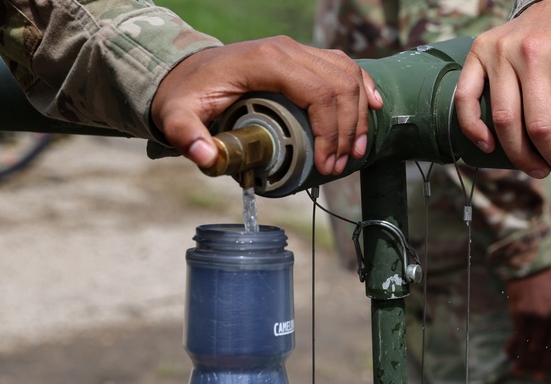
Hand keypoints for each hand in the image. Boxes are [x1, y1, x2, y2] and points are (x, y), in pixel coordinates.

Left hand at [151, 37, 383, 175]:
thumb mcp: (176, 117)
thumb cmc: (185, 95)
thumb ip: (187, 136)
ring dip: (358, 114)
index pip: (318, 93)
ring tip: (355, 151)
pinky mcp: (303, 57)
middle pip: (339, 86)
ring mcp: (298, 50)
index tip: (328, 165)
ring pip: (347, 75)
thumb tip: (206, 157)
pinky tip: (374, 107)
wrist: (185, 72)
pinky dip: (362, 86)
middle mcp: (288, 50)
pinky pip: (343, 65)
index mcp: (266, 62)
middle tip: (340, 165)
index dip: (331, 132)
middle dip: (348, 130)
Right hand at [505, 260, 550, 378]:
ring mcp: (540, 316)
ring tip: (520, 372)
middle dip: (544, 365)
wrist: (533, 253)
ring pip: (534, 347)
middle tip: (537, 377)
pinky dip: (513, 348)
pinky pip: (517, 337)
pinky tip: (509, 354)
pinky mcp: (522, 314)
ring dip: (526, 362)